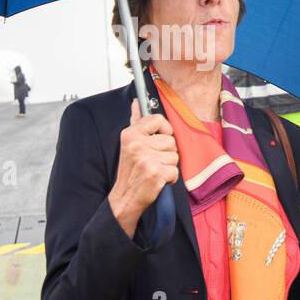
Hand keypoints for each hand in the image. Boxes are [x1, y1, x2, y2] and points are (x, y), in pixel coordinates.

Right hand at [108, 98, 179, 236]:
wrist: (125, 197)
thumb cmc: (130, 170)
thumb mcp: (128, 143)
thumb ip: (135, 121)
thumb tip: (137, 102)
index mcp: (130, 134)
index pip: (158, 119)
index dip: (164, 130)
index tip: (158, 139)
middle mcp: (137, 145)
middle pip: (170, 140)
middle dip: (166, 153)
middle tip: (153, 161)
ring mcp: (146, 159)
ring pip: (175, 156)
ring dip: (169, 166)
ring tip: (155, 170)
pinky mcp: (155, 173)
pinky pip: (175, 171)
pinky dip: (170, 178)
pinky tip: (158, 180)